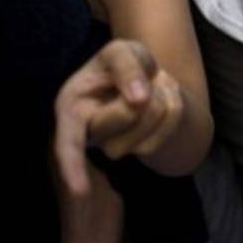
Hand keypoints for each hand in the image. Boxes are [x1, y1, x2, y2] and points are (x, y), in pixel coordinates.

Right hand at [54, 40, 185, 194]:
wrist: (147, 79)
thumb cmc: (122, 65)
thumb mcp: (120, 50)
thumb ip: (125, 66)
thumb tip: (138, 99)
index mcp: (71, 108)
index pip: (68, 144)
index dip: (73, 167)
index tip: (80, 192)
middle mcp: (91, 133)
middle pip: (130, 112)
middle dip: (143, 89)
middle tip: (139, 82)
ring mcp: (116, 146)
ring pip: (154, 116)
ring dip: (162, 92)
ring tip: (149, 88)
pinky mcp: (143, 149)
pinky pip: (172, 122)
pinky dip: (175, 101)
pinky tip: (162, 99)